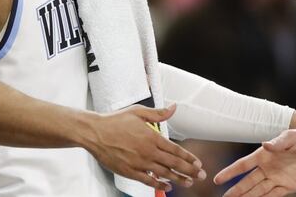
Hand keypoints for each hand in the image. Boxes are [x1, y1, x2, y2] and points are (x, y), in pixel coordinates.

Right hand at [85, 103, 205, 191]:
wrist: (94, 132)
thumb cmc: (115, 121)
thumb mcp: (138, 112)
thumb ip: (158, 113)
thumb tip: (173, 107)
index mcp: (151, 136)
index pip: (175, 149)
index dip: (188, 157)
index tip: (198, 162)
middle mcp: (148, 151)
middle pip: (173, 163)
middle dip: (189, 170)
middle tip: (201, 175)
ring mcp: (139, 163)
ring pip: (163, 173)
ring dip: (178, 179)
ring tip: (189, 182)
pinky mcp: (129, 171)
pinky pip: (147, 181)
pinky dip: (159, 184)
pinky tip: (167, 186)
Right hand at [213, 118, 295, 196]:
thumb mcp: (291, 137)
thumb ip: (278, 142)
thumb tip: (265, 144)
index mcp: (264, 154)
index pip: (243, 165)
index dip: (230, 172)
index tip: (217, 179)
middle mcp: (268, 168)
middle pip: (248, 182)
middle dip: (236, 190)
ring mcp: (277, 178)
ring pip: (258, 191)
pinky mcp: (288, 186)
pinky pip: (273, 195)